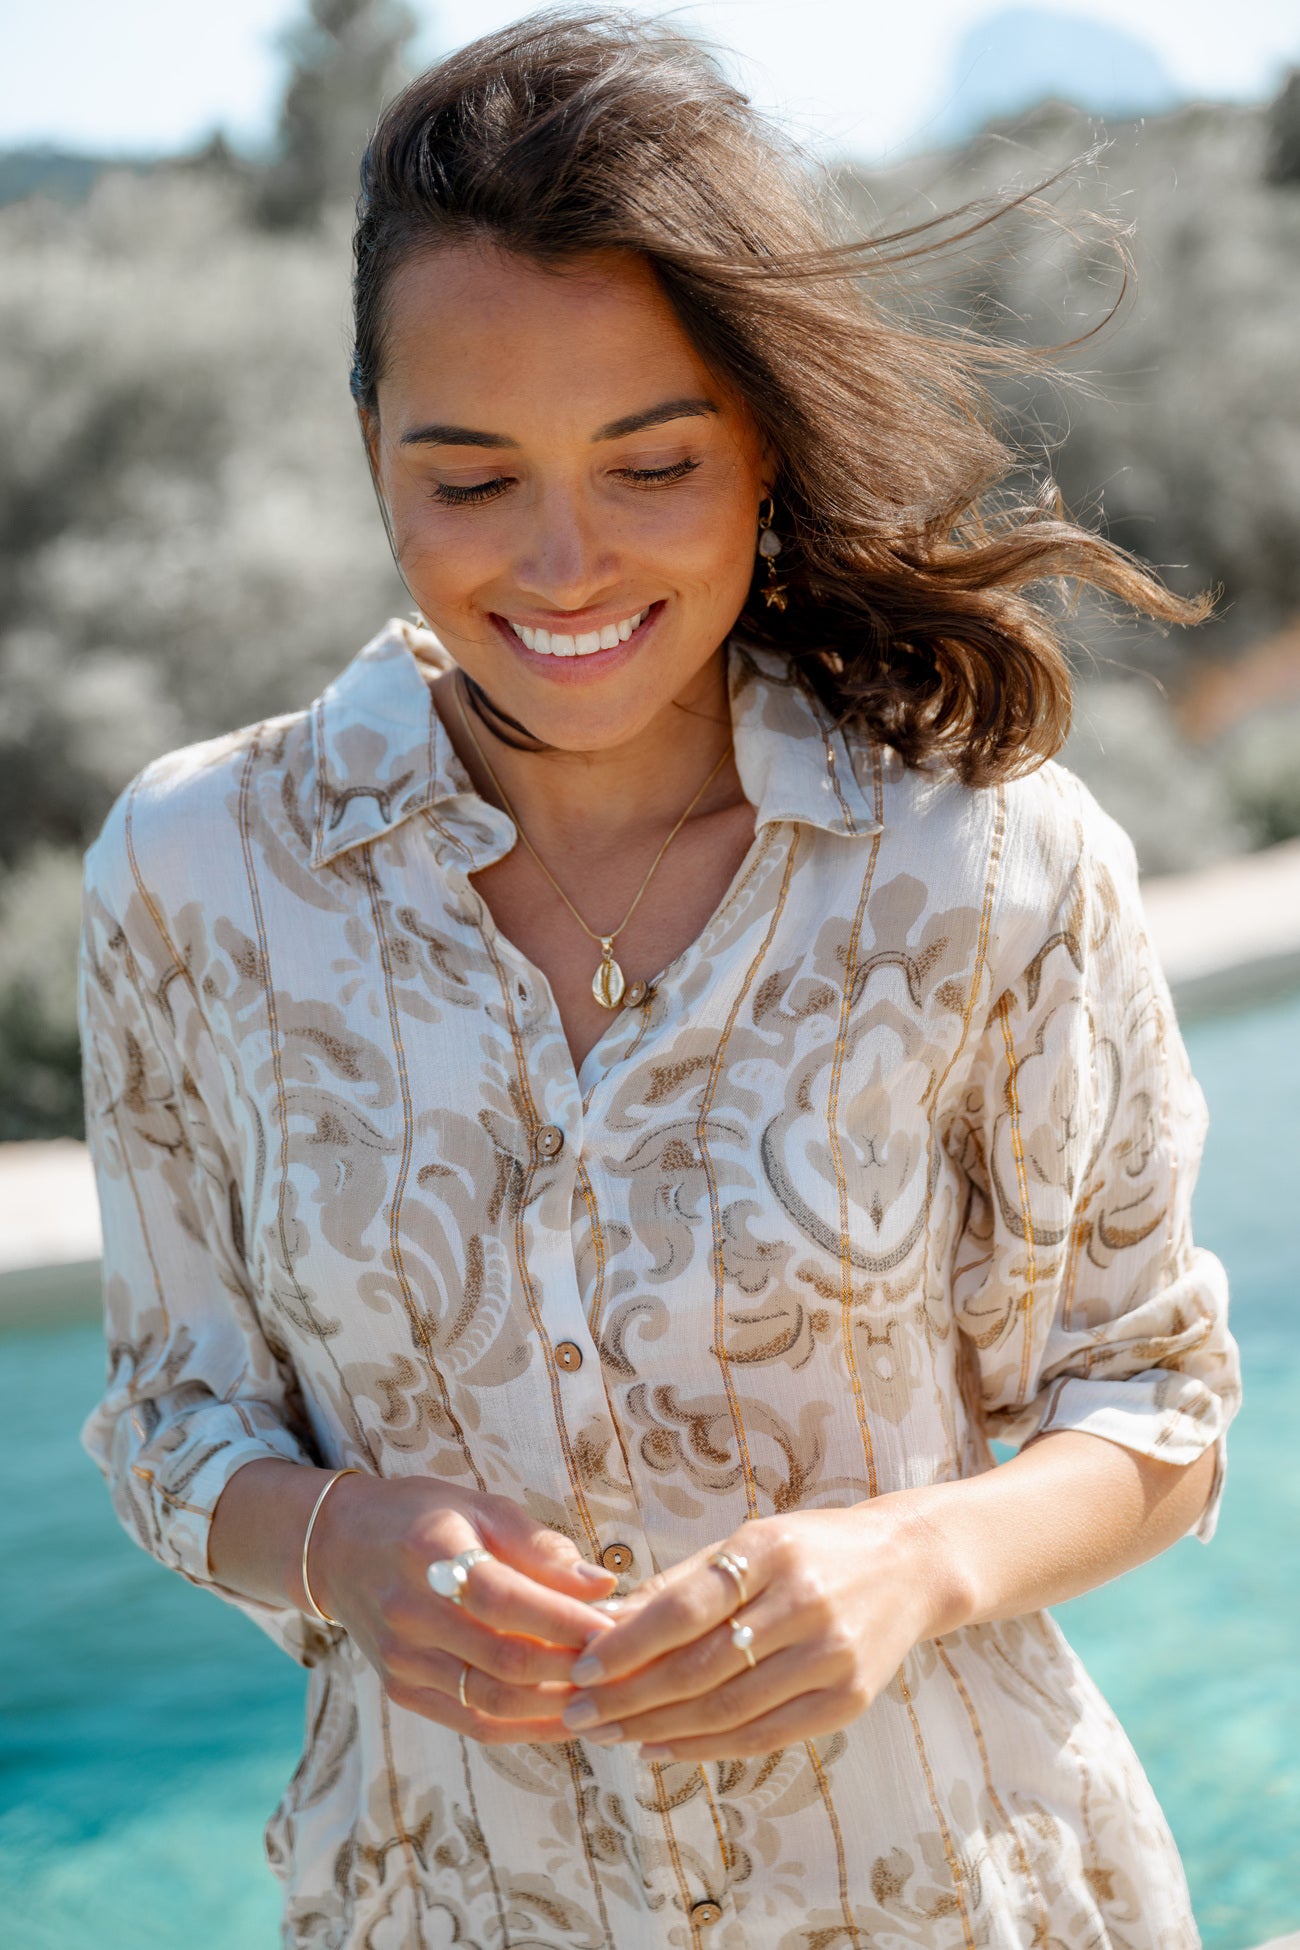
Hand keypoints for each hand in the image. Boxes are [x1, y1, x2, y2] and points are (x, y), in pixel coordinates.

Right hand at [311, 1473, 619, 1743]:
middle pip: (504, 1661)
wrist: (340, 1548)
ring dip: (555, 1708)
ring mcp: (402, 1660)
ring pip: (491, 1703)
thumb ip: (541, 1548)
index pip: (506, 1600)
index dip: (565, 1620)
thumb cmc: (425, 1518)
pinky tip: (566, 1718)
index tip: (617, 1627)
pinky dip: (524, 1727)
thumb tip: (603, 1586)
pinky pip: (472, 1721)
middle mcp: (410, 1613)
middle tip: (622, 1667)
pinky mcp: (401, 1691)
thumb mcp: (481, 1507)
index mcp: (431, 1554)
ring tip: (605, 1700)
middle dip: (571, 1670)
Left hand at [556, 1503, 946, 1761]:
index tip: (581, 1666)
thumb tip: (606, 1622)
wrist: (911, 1566)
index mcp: (770, 1551)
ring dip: (660, 1729)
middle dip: (631, 1696)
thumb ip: (682, 1583)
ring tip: (612, 1734)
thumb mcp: (749, 1542)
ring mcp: (831, 1656)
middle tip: (581, 1713)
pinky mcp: (849, 1700)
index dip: (629, 1644)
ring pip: (728, 1710)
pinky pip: (765, 1736)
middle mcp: (804, 1603)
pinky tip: (664, 1748)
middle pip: (701, 1667)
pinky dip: (708, 1749)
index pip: (686, 1608)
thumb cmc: (812, 1548)